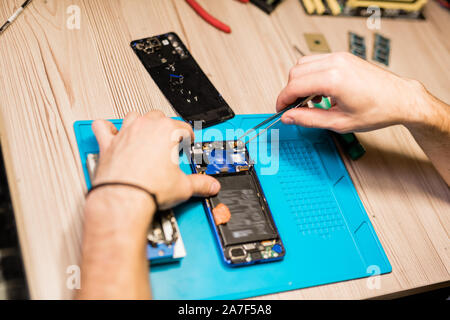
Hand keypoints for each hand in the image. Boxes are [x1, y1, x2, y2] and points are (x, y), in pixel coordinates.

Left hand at [91, 111, 220, 209]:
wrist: (125, 198)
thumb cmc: (150, 188)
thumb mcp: (184, 187)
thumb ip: (200, 184)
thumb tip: (210, 186)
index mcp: (167, 131)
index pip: (183, 127)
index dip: (188, 137)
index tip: (187, 144)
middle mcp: (145, 127)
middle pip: (159, 116)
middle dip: (165, 127)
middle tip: (168, 142)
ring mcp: (125, 133)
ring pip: (133, 116)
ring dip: (140, 122)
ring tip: (144, 134)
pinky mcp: (108, 143)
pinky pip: (102, 127)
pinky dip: (106, 128)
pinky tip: (111, 133)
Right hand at [276, 52, 426, 132]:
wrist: (400, 99)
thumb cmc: (378, 110)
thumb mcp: (339, 122)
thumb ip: (309, 119)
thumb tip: (289, 117)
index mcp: (334, 79)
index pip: (294, 85)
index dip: (283, 99)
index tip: (281, 110)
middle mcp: (335, 63)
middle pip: (296, 72)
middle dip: (290, 91)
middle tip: (295, 108)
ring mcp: (340, 58)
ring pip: (303, 64)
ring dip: (300, 82)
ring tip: (310, 101)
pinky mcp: (343, 57)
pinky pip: (316, 62)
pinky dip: (311, 75)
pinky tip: (319, 91)